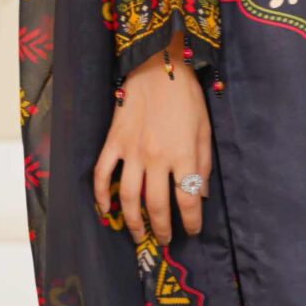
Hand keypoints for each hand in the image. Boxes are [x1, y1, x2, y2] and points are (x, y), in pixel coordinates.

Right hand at [93, 40, 212, 243]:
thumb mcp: (204, 130)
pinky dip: (100, 195)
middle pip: (157, 205)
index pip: (188, 200)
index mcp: (183, 155)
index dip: (192, 221)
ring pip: (128, 197)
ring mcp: (131, 150)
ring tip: (138, 235)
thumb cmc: (187, 97)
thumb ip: (203, 164)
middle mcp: (156, 157)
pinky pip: (102, 174)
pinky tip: (106, 210)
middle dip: (162, 228)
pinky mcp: (113, 141)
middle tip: (164, 240)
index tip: (192, 230)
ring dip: (133, 221)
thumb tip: (200, 195)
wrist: (157, 66)